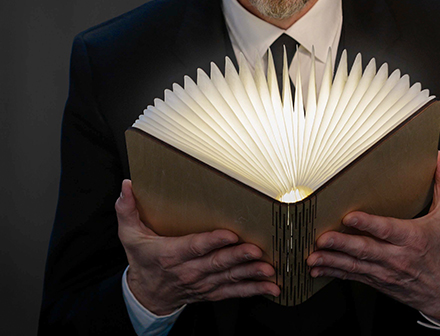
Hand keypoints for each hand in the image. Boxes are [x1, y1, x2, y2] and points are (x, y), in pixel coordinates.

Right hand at [115, 179, 279, 314]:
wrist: (146, 296)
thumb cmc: (142, 260)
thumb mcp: (130, 235)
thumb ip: (128, 209)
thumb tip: (126, 185)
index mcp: (171, 254)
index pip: (195, 246)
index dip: (212, 241)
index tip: (230, 234)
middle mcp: (189, 271)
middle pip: (217, 263)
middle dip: (238, 256)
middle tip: (257, 249)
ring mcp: (203, 283)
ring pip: (230, 278)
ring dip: (251, 273)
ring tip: (268, 268)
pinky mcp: (212, 291)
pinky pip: (234, 292)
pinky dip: (253, 289)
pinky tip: (270, 286)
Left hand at [306, 151, 439, 323]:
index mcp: (411, 238)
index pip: (387, 230)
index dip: (368, 224)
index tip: (349, 217)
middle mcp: (396, 256)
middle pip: (365, 249)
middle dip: (341, 244)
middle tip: (322, 238)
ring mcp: (385, 271)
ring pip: (354, 265)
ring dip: (331, 260)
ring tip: (313, 257)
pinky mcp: (377, 281)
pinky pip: (353, 276)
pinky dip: (334, 273)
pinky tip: (317, 270)